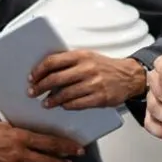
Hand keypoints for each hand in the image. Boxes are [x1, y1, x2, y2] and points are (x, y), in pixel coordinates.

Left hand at [28, 50, 146, 109]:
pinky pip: (77, 104)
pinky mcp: (100, 98)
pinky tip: (62, 106)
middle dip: (40, 87)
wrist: (129, 76)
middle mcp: (87, 68)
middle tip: (33, 92)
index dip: (39, 71)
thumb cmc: (104, 67)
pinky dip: (67, 105)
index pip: (53, 62)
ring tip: (46, 103)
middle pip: (55, 78)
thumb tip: (46, 72)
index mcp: (81, 55)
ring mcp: (94, 84)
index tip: (32, 78)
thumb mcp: (87, 57)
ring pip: (65, 94)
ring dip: (52, 100)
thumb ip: (69, 62)